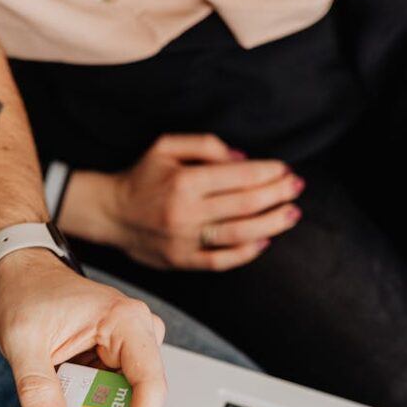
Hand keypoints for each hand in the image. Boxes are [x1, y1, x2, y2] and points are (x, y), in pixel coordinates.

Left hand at [0, 248, 165, 406]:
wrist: (19, 273)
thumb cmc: (27, 292)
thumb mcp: (23, 341)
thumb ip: (36, 388)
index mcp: (126, 322)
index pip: (150, 384)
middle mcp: (135, 336)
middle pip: (137, 400)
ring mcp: (125, 352)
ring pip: (116, 405)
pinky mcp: (109, 365)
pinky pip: (99, 400)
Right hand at [59, 133, 304, 270]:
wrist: (110, 213)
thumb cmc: (142, 177)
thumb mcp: (165, 146)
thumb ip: (204, 145)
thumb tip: (241, 158)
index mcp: (184, 180)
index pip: (239, 176)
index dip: (269, 173)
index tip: (287, 170)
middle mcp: (187, 211)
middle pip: (245, 204)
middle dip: (277, 195)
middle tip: (297, 189)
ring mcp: (185, 240)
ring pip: (239, 234)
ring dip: (271, 224)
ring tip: (291, 215)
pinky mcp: (182, 260)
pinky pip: (220, 261)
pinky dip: (245, 253)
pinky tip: (264, 242)